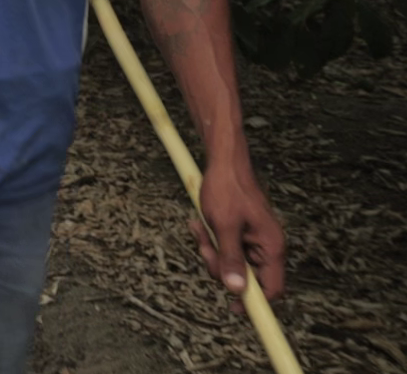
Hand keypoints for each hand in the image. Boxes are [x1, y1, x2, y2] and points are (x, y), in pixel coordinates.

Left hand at [192, 160, 285, 308]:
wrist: (223, 162)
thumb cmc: (227, 189)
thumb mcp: (223, 226)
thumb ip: (230, 259)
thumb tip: (236, 290)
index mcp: (271, 247)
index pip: (272, 289)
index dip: (255, 303)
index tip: (233, 308)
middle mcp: (265, 247)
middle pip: (244, 277)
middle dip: (219, 265)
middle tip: (205, 246)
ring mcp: (251, 240)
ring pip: (229, 263)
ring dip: (210, 250)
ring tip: (200, 228)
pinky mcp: (238, 234)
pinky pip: (222, 248)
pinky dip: (209, 240)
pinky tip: (198, 224)